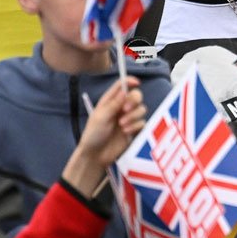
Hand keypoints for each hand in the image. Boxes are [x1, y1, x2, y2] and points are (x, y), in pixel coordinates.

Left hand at [63, 78, 145, 198]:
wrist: (96, 155)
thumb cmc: (93, 135)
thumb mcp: (101, 117)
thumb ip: (114, 103)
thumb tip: (125, 90)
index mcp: (110, 101)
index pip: (122, 86)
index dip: (130, 81)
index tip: (136, 83)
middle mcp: (121, 108)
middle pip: (136, 96)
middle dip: (134, 101)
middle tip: (126, 109)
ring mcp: (128, 118)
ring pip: (142, 109)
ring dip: (133, 116)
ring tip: (122, 125)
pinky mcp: (134, 129)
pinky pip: (143, 122)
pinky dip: (135, 126)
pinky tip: (125, 132)